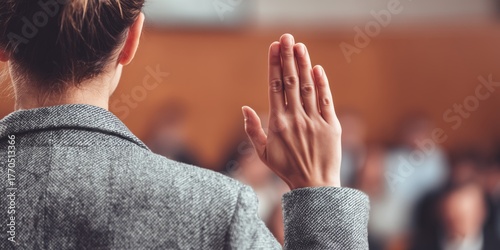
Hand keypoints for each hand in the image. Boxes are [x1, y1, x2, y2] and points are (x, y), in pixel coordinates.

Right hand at [242, 34, 341, 189]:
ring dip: (304, 65)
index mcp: (277, 123)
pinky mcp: (330, 126)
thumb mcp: (263, 153)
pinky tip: (317, 69)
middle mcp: (295, 118)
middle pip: (291, 81)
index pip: (275, 87)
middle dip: (288, 57)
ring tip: (300, 46)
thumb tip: (245, 107)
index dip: (274, 65)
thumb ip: (252, 129)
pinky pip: (326, 101)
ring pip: (308, 87)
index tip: (274, 48)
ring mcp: (314, 121)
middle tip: (286, 37)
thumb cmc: (286, 169)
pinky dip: (322, 84)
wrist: (314, 185)